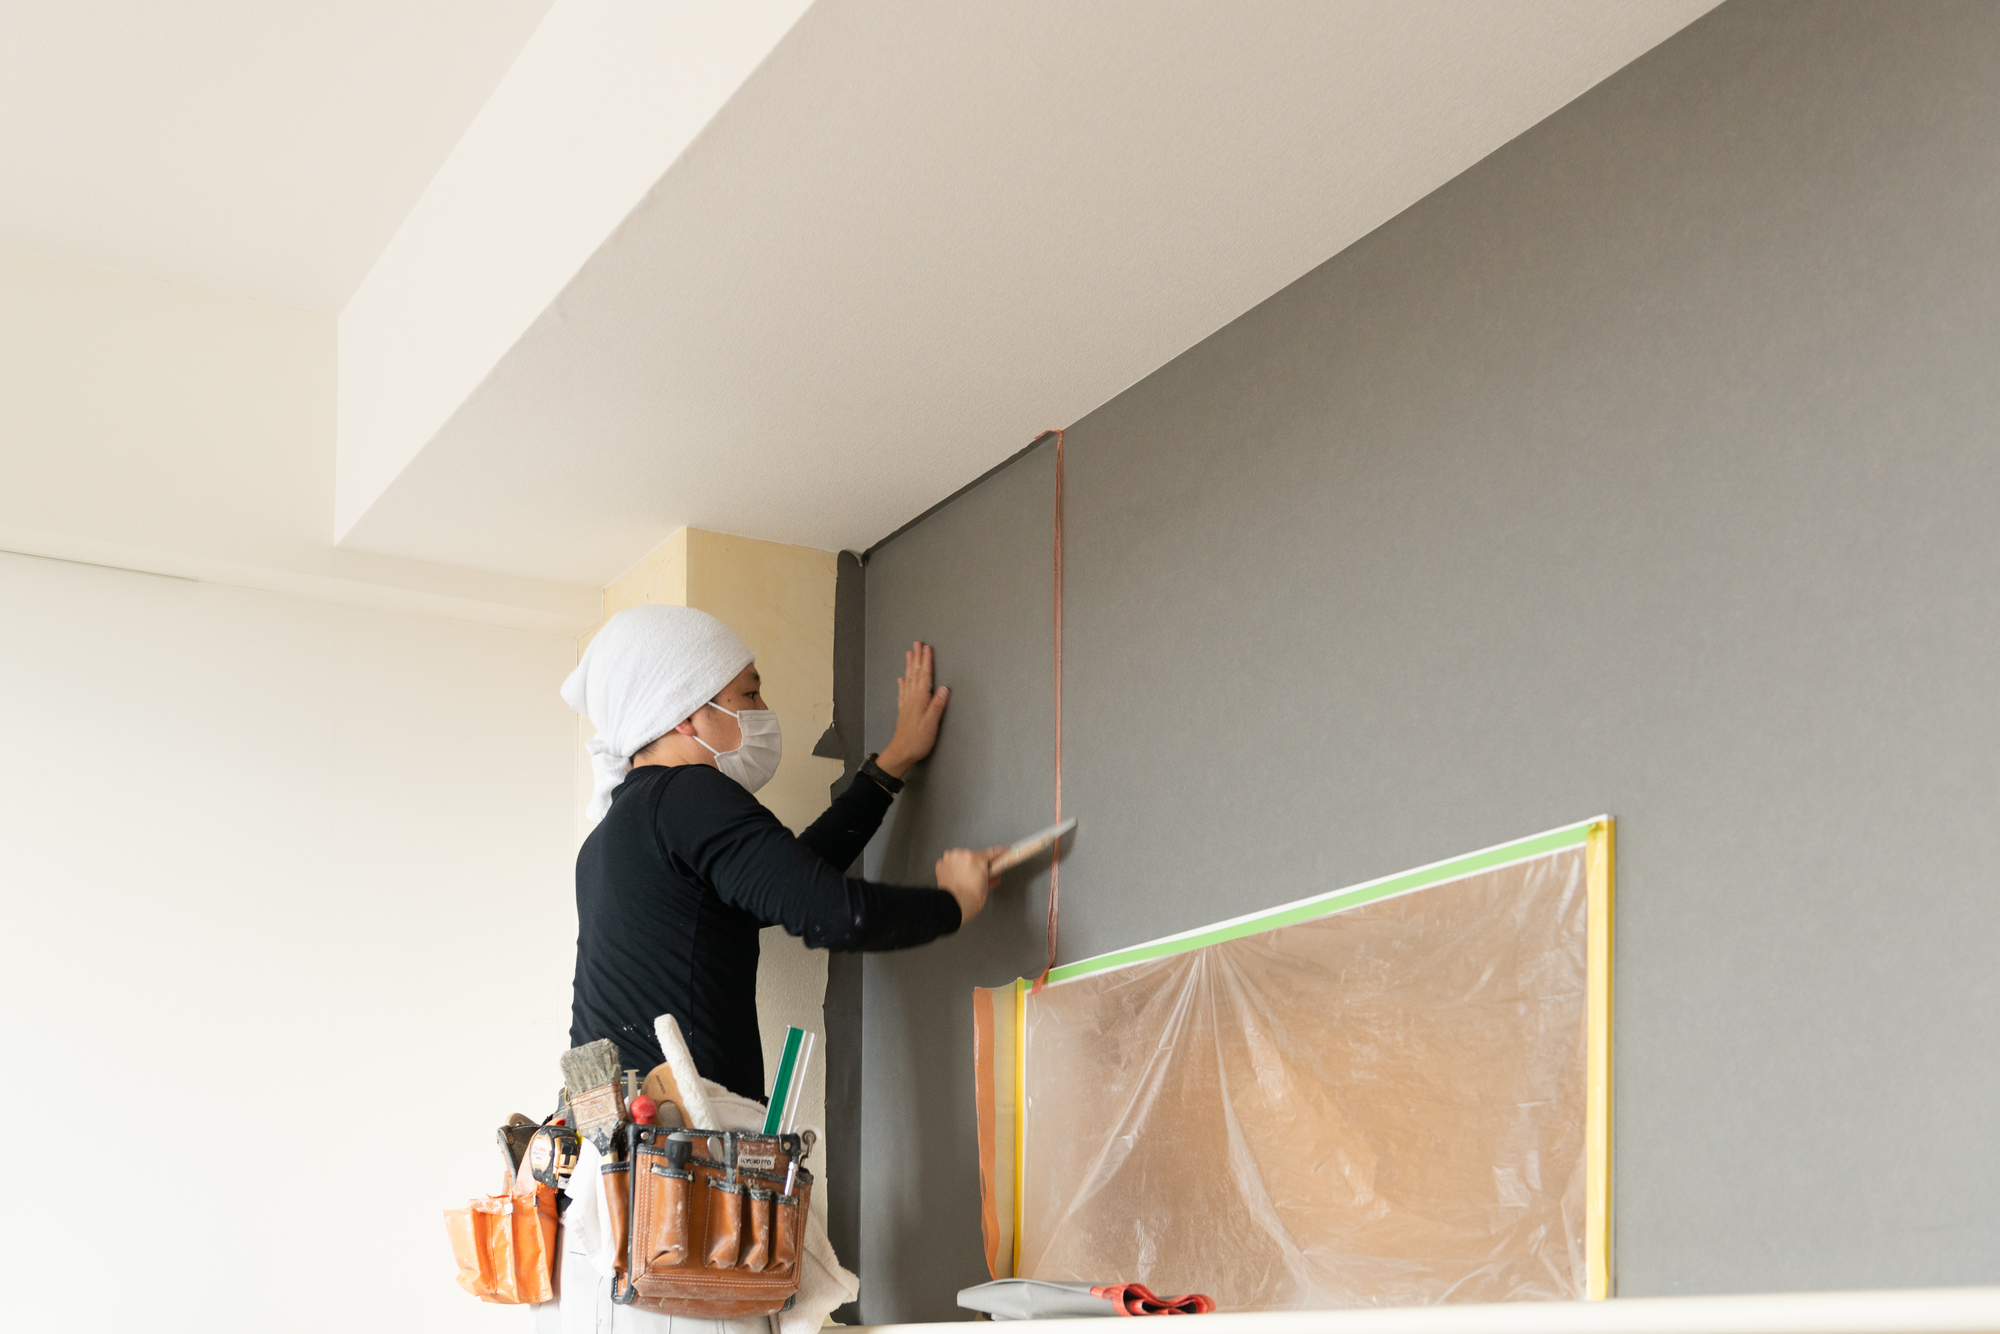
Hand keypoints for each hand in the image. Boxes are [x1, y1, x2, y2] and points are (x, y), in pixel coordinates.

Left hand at [877, 641, 947, 777]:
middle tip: (917, 643)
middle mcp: (912, 698)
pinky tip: (901, 679)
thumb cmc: (918, 739)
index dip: (926, 661)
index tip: (927, 647)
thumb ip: (937, 705)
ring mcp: (906, 703)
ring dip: (909, 666)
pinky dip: (902, 683)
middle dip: (917, 658)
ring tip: (909, 654)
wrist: (901, 752)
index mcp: (920, 699)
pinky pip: (902, 692)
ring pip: (908, 680)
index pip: (924, 676)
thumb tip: (944, 688)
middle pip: (915, 674)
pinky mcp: (903, 710)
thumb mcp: (932, 723)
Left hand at [935, 846, 1006, 924]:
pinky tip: (956, 878)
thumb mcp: (986, 886)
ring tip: (966, 878)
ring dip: (964, 865)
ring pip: (960, 858)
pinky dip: (953, 869)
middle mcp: (961, 854)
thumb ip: (991, 876)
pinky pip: (950, 863)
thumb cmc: (971, 898)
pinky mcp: (941, 864)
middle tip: (979, 874)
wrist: (954, 905)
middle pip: (974, 855)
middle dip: (977, 863)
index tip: (1006, 850)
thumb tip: (994, 875)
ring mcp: (950, 858)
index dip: (1001, 852)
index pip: (992, 852)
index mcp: (976, 858)